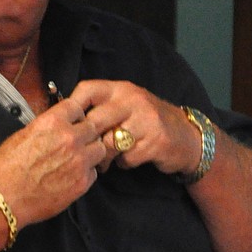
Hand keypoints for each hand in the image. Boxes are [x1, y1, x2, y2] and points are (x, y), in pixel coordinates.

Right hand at [0, 94, 107, 226]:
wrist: (4, 196)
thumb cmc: (6, 166)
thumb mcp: (23, 134)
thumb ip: (46, 127)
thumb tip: (57, 126)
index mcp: (53, 122)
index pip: (76, 107)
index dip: (74, 115)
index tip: (72, 121)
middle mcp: (70, 139)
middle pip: (92, 127)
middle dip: (84, 133)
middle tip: (74, 142)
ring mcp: (79, 161)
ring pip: (99, 149)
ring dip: (90, 152)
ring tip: (75, 159)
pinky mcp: (82, 182)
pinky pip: (93, 172)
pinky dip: (85, 172)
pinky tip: (70, 176)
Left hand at [68, 80, 200, 175]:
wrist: (187, 136)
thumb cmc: (145, 122)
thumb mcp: (125, 105)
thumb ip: (100, 107)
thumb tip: (64, 118)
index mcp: (121, 89)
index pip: (87, 89)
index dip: (71, 106)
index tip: (65, 124)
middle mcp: (133, 100)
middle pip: (95, 120)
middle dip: (86, 140)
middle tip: (81, 150)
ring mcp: (146, 120)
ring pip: (109, 142)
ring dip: (102, 156)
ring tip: (102, 161)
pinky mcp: (156, 142)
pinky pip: (126, 158)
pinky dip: (123, 163)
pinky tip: (126, 160)